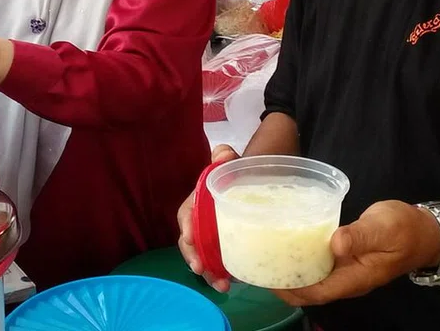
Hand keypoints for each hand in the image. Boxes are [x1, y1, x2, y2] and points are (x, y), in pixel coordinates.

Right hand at [177, 144, 240, 293]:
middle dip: (193, 257)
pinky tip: (233, 284)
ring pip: (204, 257)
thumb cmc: (237, 177)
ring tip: (221, 286)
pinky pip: (218, 263)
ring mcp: (212, 238)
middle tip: (201, 270)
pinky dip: (222, 275)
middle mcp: (201, 222)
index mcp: (198, 203)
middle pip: (191, 242)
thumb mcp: (231, 165)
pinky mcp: (224, 248)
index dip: (186, 226)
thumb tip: (223, 152)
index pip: (186, 214)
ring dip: (209, 273)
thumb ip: (225, 158)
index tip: (188, 237)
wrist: (253, 187)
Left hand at [272, 200, 439, 306]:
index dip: (292, 290)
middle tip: (258, 266)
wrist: (425, 229)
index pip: (317, 292)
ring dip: (290, 271)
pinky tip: (287, 243)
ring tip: (265, 256)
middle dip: (284, 283)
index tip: (268, 280)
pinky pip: (318, 262)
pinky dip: (301, 256)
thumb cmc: (405, 229)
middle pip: (310, 289)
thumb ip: (360, 236)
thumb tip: (334, 243)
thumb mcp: (384, 228)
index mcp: (355, 278)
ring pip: (313, 277)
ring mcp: (346, 269)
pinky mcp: (345, 257)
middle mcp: (348, 278)